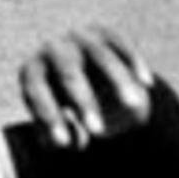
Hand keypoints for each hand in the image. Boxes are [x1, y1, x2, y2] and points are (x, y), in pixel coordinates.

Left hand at [15, 25, 157, 149]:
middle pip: (68, 71)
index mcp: (31, 72)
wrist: (78, 80)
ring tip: (134, 105)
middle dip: (84, 102)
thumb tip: (68, 141)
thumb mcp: (55, 126)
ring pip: (101, 55)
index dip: (49, 118)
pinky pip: (120, 43)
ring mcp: (78, 37)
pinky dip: (134, 62)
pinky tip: (147, 83)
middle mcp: (52, 48)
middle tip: (98, 132)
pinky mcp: (103, 32)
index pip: (37, 92)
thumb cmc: (62, 110)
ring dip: (118, 80)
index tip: (64, 144)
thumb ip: (58, 138)